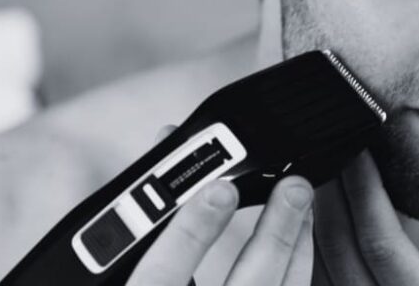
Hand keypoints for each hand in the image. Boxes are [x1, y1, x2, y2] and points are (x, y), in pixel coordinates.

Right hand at [127, 125, 314, 285]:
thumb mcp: (116, 277)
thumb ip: (141, 226)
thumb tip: (169, 146)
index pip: (160, 278)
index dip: (191, 233)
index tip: (220, 189)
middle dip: (274, 233)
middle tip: (294, 185)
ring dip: (296, 250)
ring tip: (301, 203)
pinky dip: (297, 276)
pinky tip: (299, 247)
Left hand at [313, 151, 418, 285]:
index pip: (380, 241)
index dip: (365, 189)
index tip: (360, 145)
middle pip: (339, 251)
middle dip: (331, 195)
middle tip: (332, 146)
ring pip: (321, 270)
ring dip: (317, 220)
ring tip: (322, 174)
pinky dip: (318, 251)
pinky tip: (321, 221)